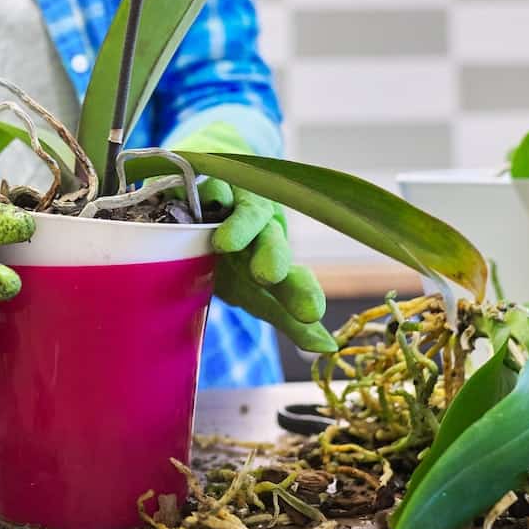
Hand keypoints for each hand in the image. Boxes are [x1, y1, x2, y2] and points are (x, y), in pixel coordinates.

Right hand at [172, 122, 337, 354]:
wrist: (209, 195)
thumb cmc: (232, 252)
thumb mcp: (252, 290)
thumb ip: (285, 317)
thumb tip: (328, 348)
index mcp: (271, 259)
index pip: (291, 278)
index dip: (299, 293)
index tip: (311, 315)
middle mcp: (261, 230)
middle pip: (270, 241)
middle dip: (272, 256)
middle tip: (268, 276)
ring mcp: (238, 202)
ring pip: (245, 212)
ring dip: (239, 226)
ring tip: (225, 244)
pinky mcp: (210, 180)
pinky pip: (209, 186)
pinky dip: (205, 194)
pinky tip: (201, 204)